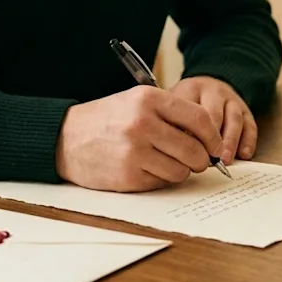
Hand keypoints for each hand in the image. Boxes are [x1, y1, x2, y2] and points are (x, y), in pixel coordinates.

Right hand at [55, 85, 224, 191]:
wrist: (65, 138)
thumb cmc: (107, 119)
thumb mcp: (136, 101)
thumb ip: (171, 114)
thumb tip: (208, 139)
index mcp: (148, 99)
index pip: (200, 119)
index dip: (213, 137)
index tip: (216, 146)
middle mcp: (142, 123)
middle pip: (195, 149)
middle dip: (202, 160)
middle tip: (198, 161)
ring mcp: (135, 151)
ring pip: (181, 170)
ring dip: (181, 171)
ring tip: (167, 162)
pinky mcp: (128, 175)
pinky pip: (162, 182)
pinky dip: (161, 179)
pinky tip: (148, 168)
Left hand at [169, 76, 256, 164]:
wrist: (207, 86)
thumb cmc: (185, 103)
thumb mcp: (172, 104)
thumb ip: (172, 122)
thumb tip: (173, 148)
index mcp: (191, 89)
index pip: (190, 110)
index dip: (189, 132)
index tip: (186, 151)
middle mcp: (213, 92)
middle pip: (214, 114)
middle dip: (211, 138)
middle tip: (208, 158)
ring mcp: (231, 100)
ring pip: (234, 119)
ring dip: (230, 141)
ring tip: (225, 159)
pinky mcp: (245, 110)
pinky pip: (250, 124)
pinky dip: (248, 140)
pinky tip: (243, 154)